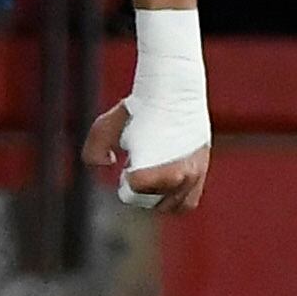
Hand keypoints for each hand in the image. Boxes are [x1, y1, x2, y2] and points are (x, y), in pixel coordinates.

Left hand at [82, 95, 210, 210]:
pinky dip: (176, 197)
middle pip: (155, 201)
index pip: (137, 191)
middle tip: (137, 172)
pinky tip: (166, 180)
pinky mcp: (203, 169)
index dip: (127, 181)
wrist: (175, 90)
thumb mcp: (105, 128)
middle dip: (142, 191)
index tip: (127, 167)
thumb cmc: (138, 109)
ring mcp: (195, 174)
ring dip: (159, 197)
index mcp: (155, 168)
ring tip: (152, 179)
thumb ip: (93, 152)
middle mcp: (180, 175)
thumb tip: (107, 165)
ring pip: (174, 205)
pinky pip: (189, 201)